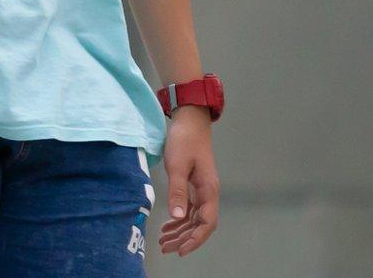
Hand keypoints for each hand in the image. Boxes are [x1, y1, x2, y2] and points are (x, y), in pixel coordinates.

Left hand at [159, 108, 219, 255]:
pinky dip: (179, 220)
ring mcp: (201, 190)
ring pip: (193, 218)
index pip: (206, 223)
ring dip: (180, 231)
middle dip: (184, 239)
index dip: (195, 238)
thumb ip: (177, 191)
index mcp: (208, 190)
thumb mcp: (177, 166)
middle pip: (200, 225)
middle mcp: (208, 193)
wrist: (189, 122)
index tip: (181, 250)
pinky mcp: (193, 186)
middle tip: (166, 249)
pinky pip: (189, 209)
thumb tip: (178, 217)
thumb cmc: (184, 141)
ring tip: (164, 242)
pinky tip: (167, 226)